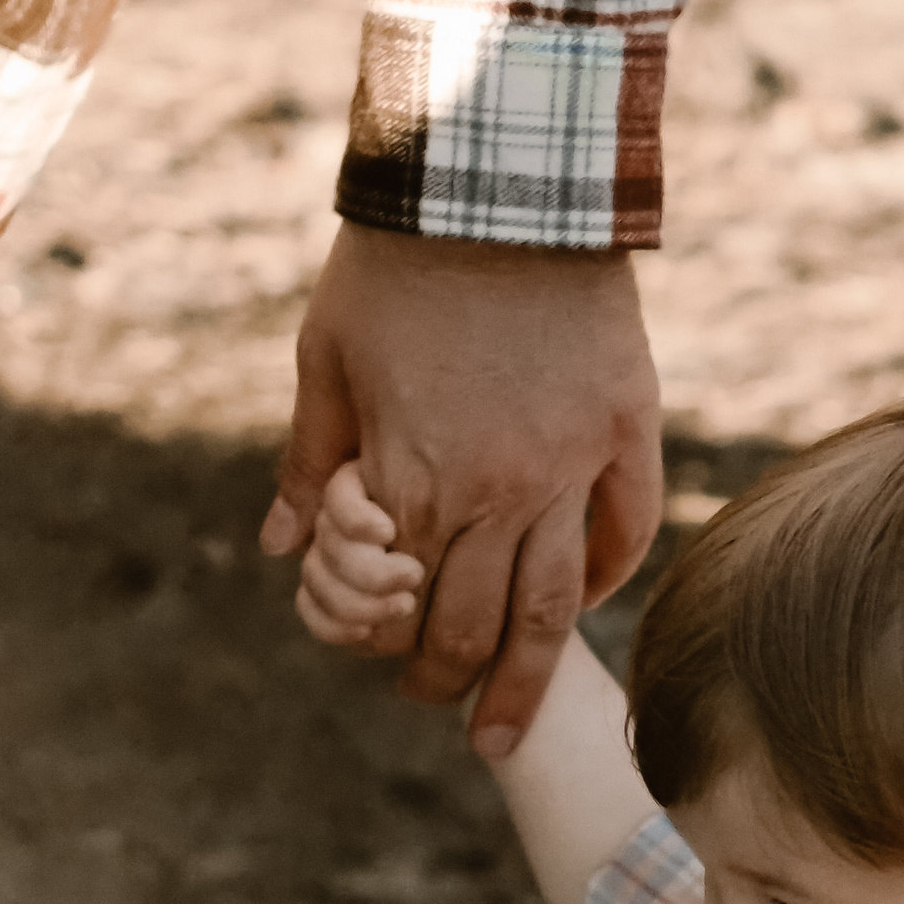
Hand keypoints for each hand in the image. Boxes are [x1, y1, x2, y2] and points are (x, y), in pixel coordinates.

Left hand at [261, 227, 663, 752]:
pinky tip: (585, 608)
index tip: (384, 665)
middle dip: (450, 683)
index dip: (387, 646)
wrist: (496, 175)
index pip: (403, 606)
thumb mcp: (324, 360)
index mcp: (418, 480)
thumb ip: (306, 465)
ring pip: (556, 609)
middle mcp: (501, 492)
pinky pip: (625, 533)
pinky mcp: (626, 431)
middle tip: (444, 711)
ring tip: (511, 728)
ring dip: (527, 681)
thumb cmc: (394, 265)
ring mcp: (572, 467)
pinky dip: (607, 581)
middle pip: (479, 629)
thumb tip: (276, 551)